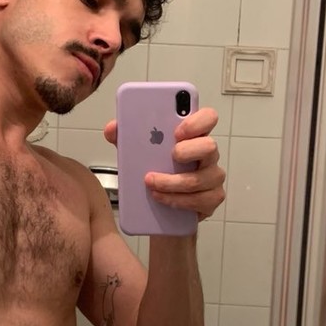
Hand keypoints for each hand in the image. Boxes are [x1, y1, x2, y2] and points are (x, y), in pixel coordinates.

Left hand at [104, 108, 225, 220]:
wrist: (162, 207)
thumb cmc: (156, 170)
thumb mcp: (137, 152)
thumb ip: (126, 137)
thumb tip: (113, 128)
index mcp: (192, 136)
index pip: (207, 118)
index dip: (196, 122)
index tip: (178, 130)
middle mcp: (207, 154)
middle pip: (210, 146)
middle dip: (189, 150)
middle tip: (172, 154)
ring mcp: (212, 177)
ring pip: (200, 178)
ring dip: (173, 181)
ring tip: (150, 182)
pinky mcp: (211, 199)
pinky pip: (199, 200)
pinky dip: (177, 200)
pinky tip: (160, 198)